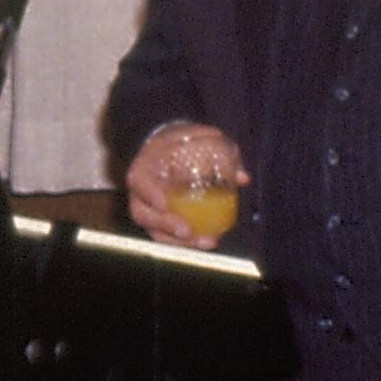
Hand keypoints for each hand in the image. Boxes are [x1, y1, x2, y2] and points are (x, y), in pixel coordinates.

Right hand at [127, 120, 250, 248]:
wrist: (167, 148)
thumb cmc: (180, 142)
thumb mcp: (197, 136)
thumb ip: (219, 151)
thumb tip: (242, 177)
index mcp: (144, 167)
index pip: (138, 181)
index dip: (148, 193)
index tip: (164, 203)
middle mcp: (141, 192)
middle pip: (143, 213)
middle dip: (164, 225)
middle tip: (186, 231)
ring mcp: (148, 209)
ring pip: (154, 231)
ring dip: (177, 242)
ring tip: (203, 242)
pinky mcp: (159, 222)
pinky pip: (167, 237)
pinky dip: (185, 244)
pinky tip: (206, 242)